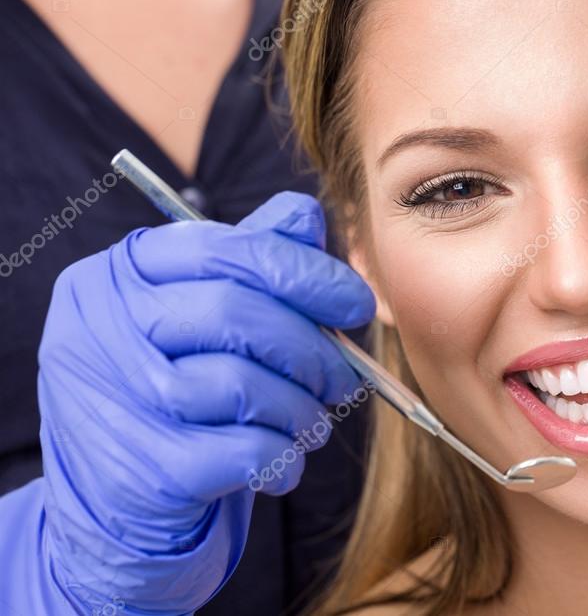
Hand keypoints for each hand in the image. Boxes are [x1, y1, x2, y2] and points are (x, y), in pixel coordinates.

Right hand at [33, 192, 374, 613]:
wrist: (116, 500)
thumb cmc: (173, 388)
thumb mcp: (196, 313)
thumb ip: (249, 257)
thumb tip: (307, 217)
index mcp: (118, 273)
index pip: (224, 248)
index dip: (304, 273)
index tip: (356, 304)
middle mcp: (100, 327)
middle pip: (235, 312)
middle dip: (311, 347)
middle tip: (344, 378)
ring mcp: (115, 399)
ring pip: (242, 384)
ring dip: (300, 407)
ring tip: (312, 422)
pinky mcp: (143, 468)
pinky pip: (245, 450)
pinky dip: (283, 455)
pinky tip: (284, 460)